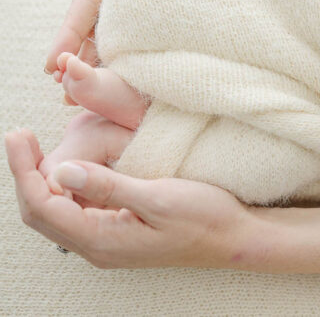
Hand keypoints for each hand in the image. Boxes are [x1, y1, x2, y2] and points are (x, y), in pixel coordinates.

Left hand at [6, 129, 252, 268]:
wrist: (236, 238)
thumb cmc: (206, 218)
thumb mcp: (159, 196)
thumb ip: (109, 185)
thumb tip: (63, 170)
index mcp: (103, 239)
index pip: (43, 205)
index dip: (23, 170)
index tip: (17, 134)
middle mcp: (98, 246)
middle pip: (41, 213)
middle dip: (25, 173)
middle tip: (19, 136)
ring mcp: (107, 242)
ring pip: (56, 213)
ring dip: (41, 181)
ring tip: (35, 147)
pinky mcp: (118, 233)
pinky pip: (76, 213)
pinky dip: (63, 188)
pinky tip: (71, 167)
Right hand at [44, 0, 219, 86]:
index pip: (85, 7)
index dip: (70, 37)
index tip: (54, 67)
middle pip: (96, 30)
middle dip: (81, 64)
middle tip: (69, 100)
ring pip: (119, 36)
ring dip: (106, 66)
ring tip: (96, 102)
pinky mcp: (163, 3)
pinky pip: (147, 32)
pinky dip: (138, 55)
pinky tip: (139, 80)